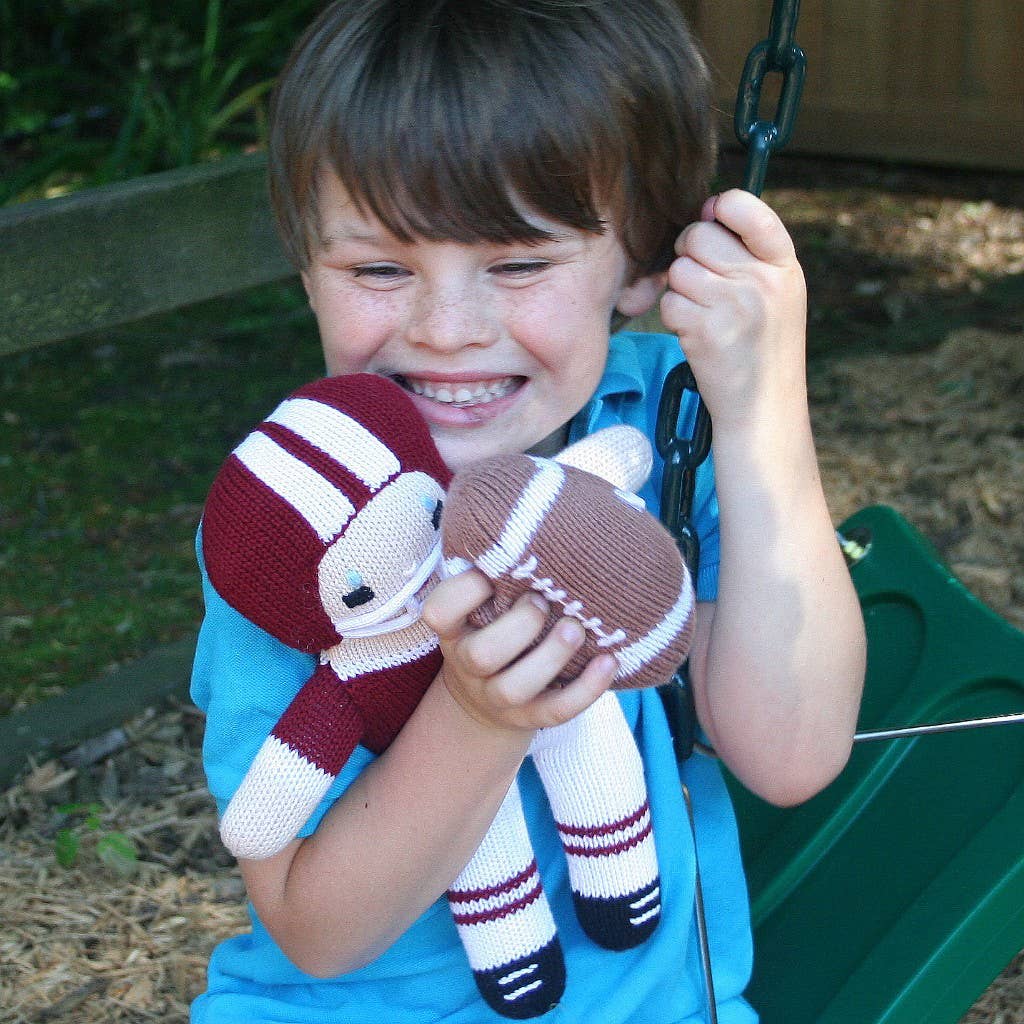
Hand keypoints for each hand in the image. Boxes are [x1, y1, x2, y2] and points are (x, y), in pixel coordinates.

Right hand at [421, 569, 617, 732]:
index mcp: (453, 628)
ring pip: (515, 687)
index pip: (438, 612)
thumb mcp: (481, 599)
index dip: (464, 590)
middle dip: (520, 625)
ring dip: (552, 655)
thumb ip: (495, 559)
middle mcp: (469, 664)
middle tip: (544, 600)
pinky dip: (587, 688)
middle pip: (482, 655)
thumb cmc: (493, 625)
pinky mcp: (531, 717)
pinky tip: (609, 660)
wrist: (484, 698)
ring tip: (577, 627)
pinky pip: (557, 711)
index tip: (493, 572)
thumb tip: (507, 480)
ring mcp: (498, 697)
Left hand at [659, 188, 807, 430]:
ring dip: (681, 290)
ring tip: (704, 312)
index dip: (721, 206)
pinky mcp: (704, 331)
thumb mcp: (778, 293)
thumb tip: (706, 208)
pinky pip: (669, 303)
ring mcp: (733, 305)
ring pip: (678, 270)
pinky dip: (674, 318)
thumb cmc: (763, 345)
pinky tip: (696, 333)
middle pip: (698, 236)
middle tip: (701, 278)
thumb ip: (749, 253)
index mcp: (784, 264)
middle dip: (689, 253)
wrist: (764, 406)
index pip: (747, 208)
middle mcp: (762, 281)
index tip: (713, 218)